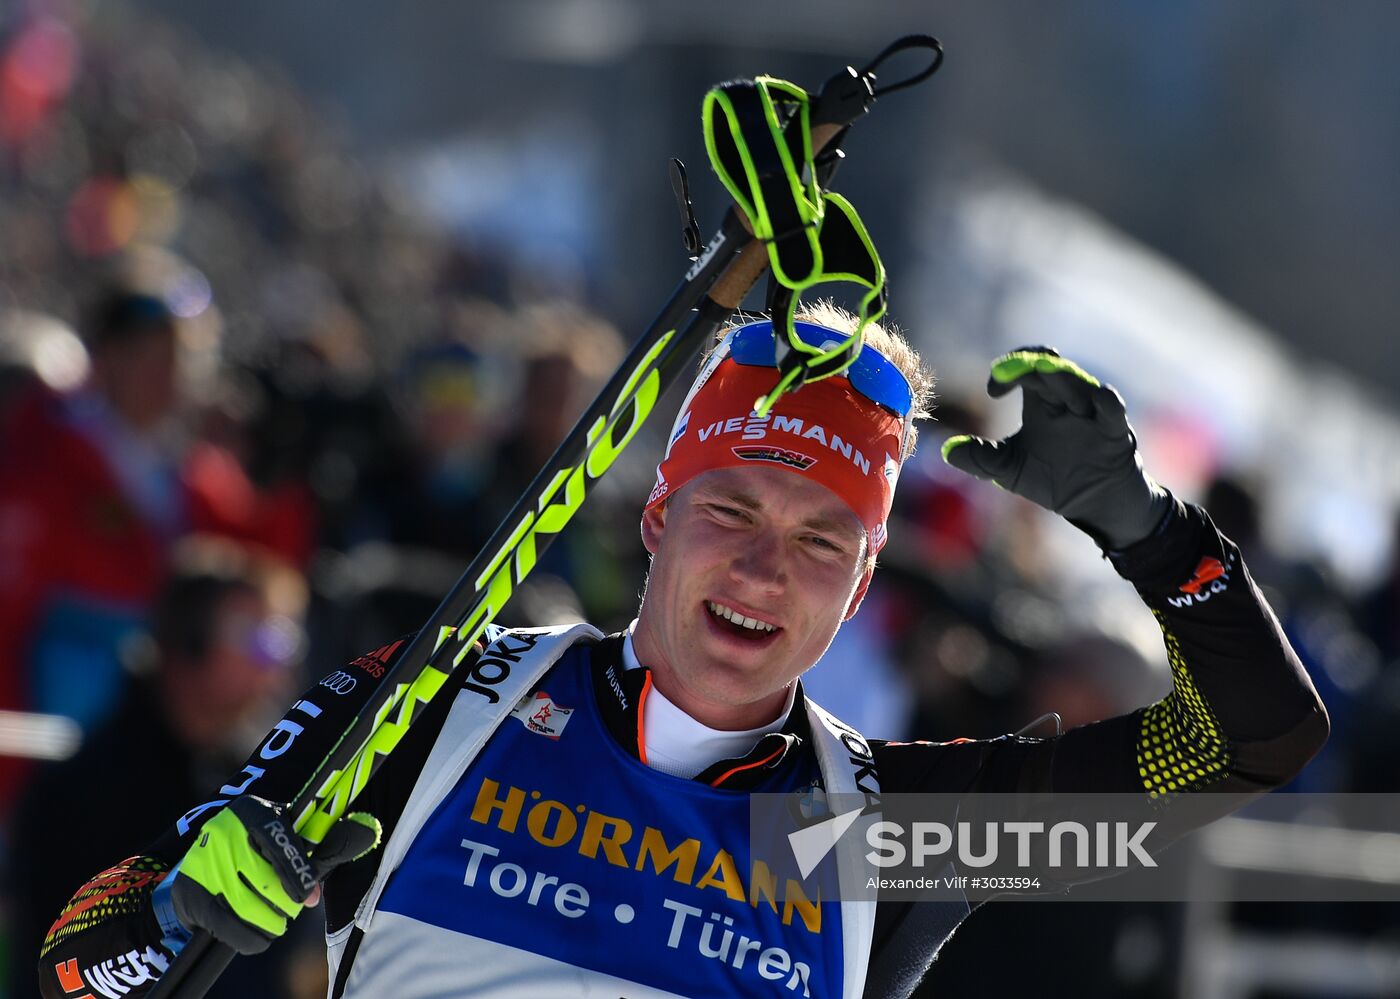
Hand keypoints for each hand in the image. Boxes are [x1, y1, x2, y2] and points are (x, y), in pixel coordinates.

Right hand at [171, 796, 379, 953]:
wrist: (207, 864)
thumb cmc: (264, 852)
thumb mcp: (293, 841)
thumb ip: (330, 844)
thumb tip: (370, 832)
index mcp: (253, 810)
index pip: (279, 844)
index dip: (298, 877)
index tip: (308, 898)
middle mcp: (223, 832)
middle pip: (267, 885)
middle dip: (286, 905)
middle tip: (291, 907)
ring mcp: (202, 864)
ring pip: (251, 911)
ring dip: (271, 923)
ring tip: (274, 917)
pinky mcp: (189, 894)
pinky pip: (230, 930)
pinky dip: (251, 938)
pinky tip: (256, 930)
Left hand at [942, 346, 1169, 550]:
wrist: (1094, 505)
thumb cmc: (1054, 479)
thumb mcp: (1011, 471)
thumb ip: (981, 459)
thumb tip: (947, 451)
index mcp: (1041, 404)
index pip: (1025, 371)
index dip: (1008, 371)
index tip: (993, 390)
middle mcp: (1066, 402)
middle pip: (1052, 369)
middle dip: (1033, 365)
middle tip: (1015, 370)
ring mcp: (1093, 415)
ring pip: (1080, 386)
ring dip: (1064, 380)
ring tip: (1046, 374)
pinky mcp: (1116, 433)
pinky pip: (1114, 412)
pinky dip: (1107, 403)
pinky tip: (1099, 398)